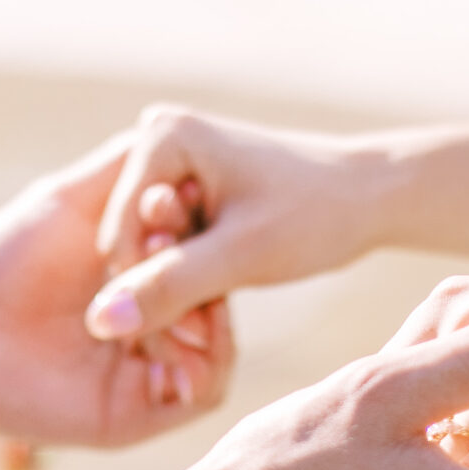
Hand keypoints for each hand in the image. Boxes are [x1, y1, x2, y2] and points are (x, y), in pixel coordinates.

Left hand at [0, 141, 233, 446]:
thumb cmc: (2, 262)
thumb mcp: (68, 202)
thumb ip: (123, 173)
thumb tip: (176, 137)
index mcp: (141, 279)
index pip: (203, 257)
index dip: (198, 229)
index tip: (174, 201)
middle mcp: (152, 326)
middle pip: (216, 302)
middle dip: (202, 272)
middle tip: (165, 245)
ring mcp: (146, 372)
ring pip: (215, 349)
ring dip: (204, 316)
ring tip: (165, 291)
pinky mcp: (137, 414)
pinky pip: (200, 395)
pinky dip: (201, 365)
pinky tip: (172, 336)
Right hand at [82, 105, 389, 343]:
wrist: (370, 197)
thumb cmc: (316, 216)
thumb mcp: (242, 256)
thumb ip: (169, 286)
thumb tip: (99, 322)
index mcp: (160, 136)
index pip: (119, 234)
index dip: (143, 290)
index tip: (185, 332)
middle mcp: (155, 136)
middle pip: (128, 240)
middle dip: (159, 291)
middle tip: (201, 333)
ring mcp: (169, 161)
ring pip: (146, 249)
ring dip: (173, 289)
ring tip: (213, 316)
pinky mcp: (185, 184)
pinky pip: (167, 243)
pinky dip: (187, 277)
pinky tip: (216, 297)